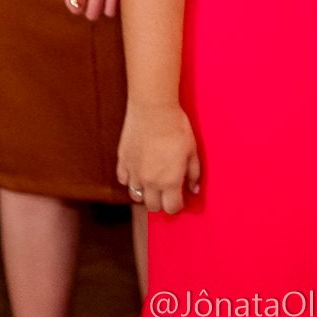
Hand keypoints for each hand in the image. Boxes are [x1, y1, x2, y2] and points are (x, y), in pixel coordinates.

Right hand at [117, 101, 201, 215]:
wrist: (153, 108)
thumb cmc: (176, 127)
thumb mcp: (192, 150)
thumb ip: (193, 173)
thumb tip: (194, 189)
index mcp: (170, 181)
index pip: (171, 208)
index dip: (177, 206)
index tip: (179, 199)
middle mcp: (150, 181)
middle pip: (153, 206)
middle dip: (161, 202)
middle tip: (167, 191)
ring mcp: (134, 172)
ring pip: (136, 196)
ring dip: (145, 193)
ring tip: (153, 182)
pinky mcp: (123, 161)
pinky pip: (123, 180)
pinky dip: (131, 180)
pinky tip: (139, 171)